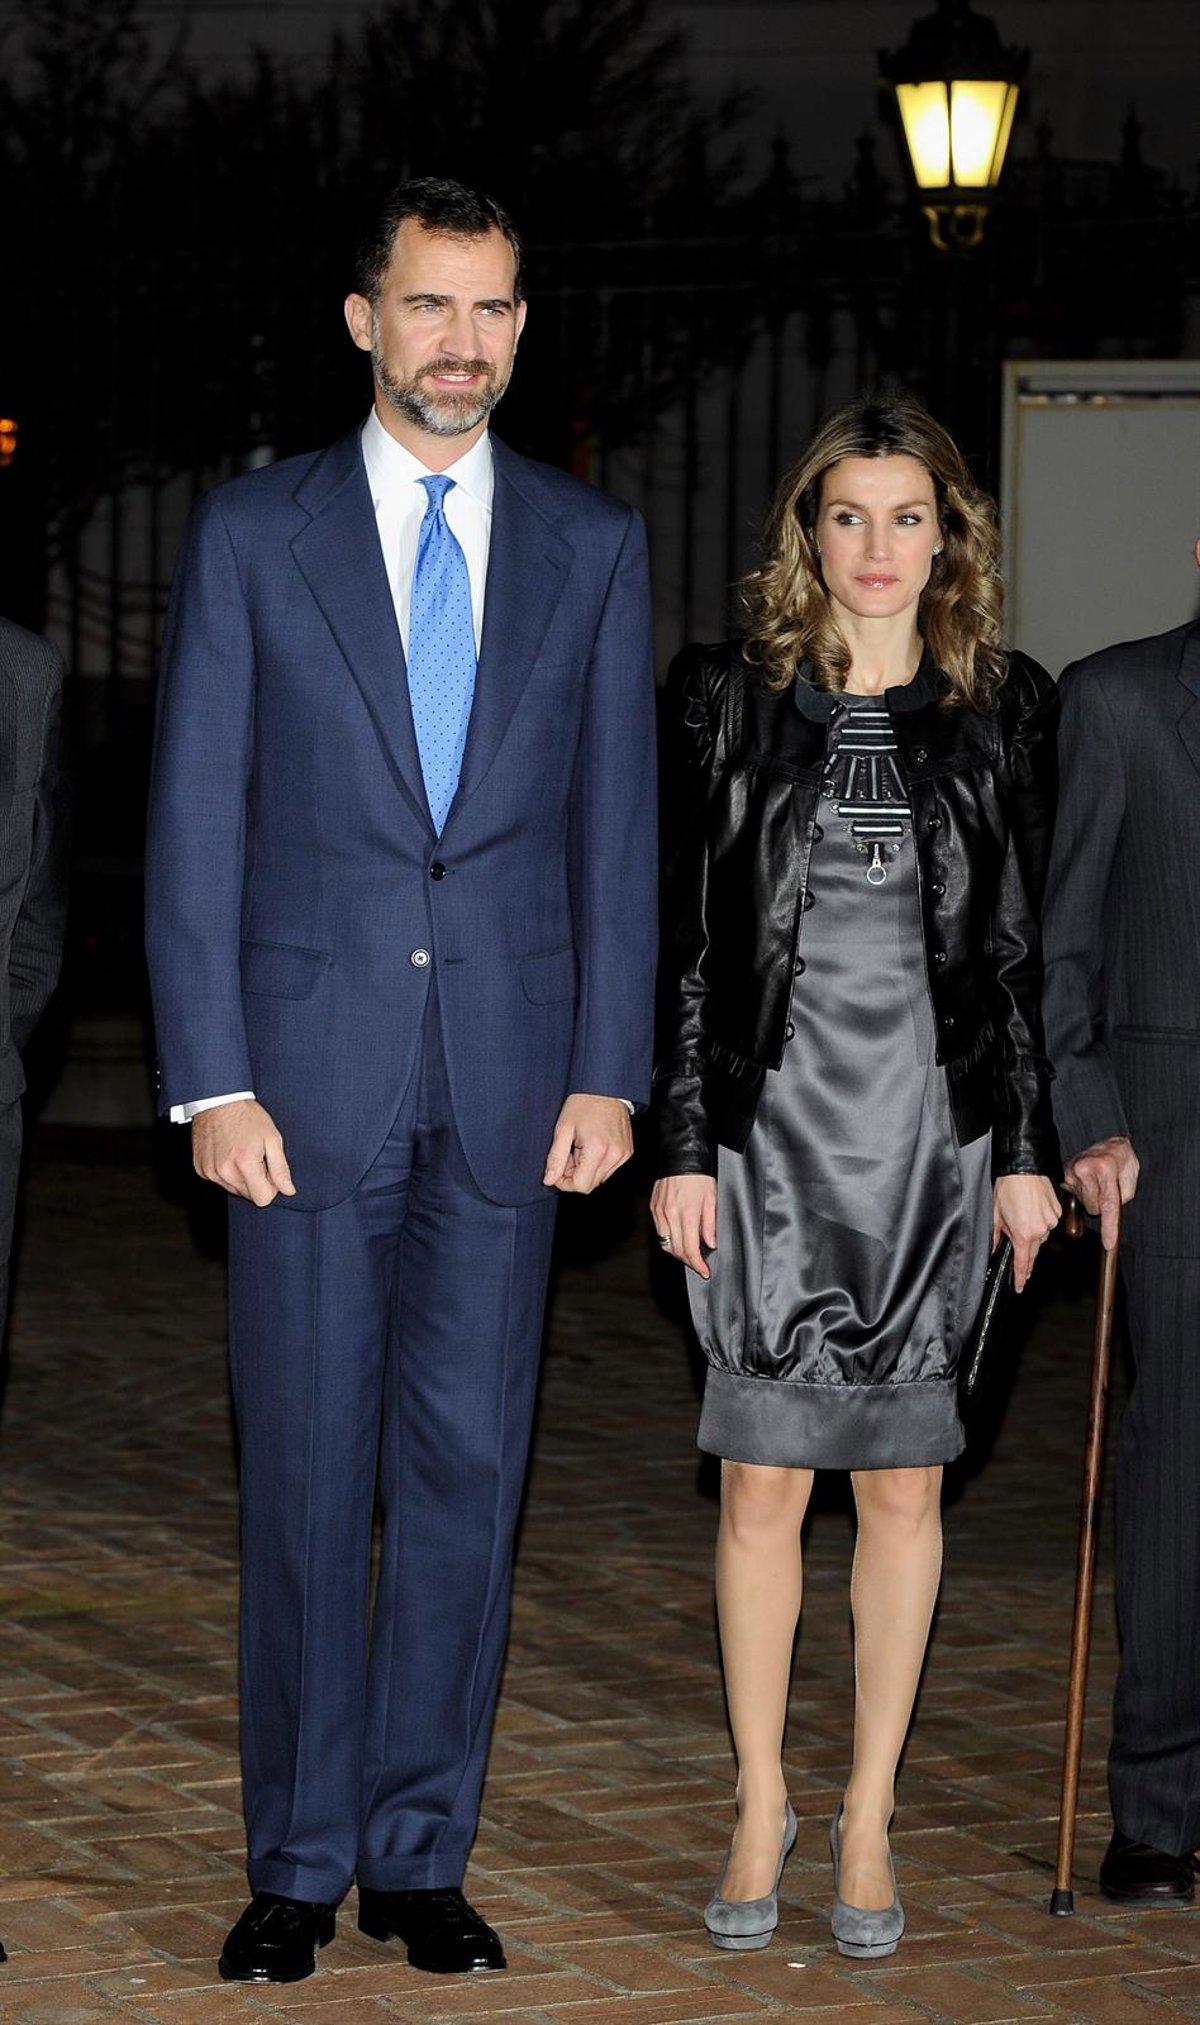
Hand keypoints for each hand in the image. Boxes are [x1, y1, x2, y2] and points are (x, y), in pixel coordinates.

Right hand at [192, 1098, 295, 1206]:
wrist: (218, 1101)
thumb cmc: (247, 1116)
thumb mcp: (272, 1138)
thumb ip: (280, 1168)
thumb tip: (288, 1190)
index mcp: (245, 1165)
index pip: (263, 1199)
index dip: (271, 1187)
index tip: (269, 1170)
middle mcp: (225, 1173)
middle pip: (248, 1195)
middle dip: (256, 1181)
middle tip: (256, 1157)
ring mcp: (210, 1172)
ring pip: (233, 1189)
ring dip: (240, 1177)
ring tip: (241, 1153)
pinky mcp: (200, 1169)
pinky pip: (219, 1181)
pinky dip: (225, 1172)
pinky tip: (228, 1153)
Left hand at [542, 1094, 632, 1193]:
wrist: (605, 1087)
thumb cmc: (584, 1103)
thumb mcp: (563, 1129)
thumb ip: (555, 1158)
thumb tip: (549, 1180)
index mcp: (597, 1150)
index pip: (580, 1186)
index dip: (565, 1182)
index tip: (558, 1169)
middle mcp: (614, 1155)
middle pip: (590, 1185)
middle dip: (575, 1175)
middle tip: (569, 1153)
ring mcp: (623, 1155)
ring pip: (600, 1179)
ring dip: (586, 1169)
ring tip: (581, 1147)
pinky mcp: (627, 1152)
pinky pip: (609, 1169)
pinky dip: (598, 1163)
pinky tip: (592, 1146)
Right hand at [651, 1173, 717, 1277]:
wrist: (681, 1157)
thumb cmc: (699, 1176)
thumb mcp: (712, 1200)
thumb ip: (710, 1225)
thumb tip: (710, 1244)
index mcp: (687, 1215)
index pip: (690, 1250)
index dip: (697, 1264)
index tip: (704, 1271)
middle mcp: (670, 1216)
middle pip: (676, 1250)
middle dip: (688, 1261)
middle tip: (698, 1264)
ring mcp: (659, 1212)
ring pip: (665, 1243)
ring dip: (677, 1252)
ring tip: (689, 1252)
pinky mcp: (653, 1208)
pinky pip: (660, 1231)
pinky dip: (668, 1239)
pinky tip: (678, 1237)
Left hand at [992, 1173, 1061, 1292]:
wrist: (1023, 1169)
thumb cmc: (1008, 1188)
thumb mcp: (995, 1215)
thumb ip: (996, 1236)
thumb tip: (995, 1248)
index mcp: (1023, 1234)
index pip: (1022, 1263)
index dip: (1020, 1277)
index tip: (1019, 1286)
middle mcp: (1040, 1231)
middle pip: (1033, 1251)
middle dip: (1026, 1254)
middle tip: (1020, 1256)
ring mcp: (1051, 1221)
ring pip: (1042, 1235)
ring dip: (1033, 1232)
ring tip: (1022, 1216)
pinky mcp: (1058, 1212)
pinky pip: (1049, 1222)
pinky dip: (1042, 1220)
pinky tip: (1033, 1210)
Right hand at [1064, 1135, 1138, 1251]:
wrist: (1111, 1142)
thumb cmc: (1123, 1160)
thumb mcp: (1131, 1179)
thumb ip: (1122, 1199)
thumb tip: (1108, 1212)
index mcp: (1105, 1169)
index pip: (1107, 1204)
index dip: (1109, 1227)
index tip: (1109, 1244)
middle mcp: (1085, 1169)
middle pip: (1093, 1207)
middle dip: (1101, 1204)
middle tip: (1107, 1188)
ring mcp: (1072, 1171)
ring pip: (1084, 1203)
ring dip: (1092, 1197)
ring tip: (1098, 1182)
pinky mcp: (1064, 1174)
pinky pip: (1074, 1195)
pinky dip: (1083, 1192)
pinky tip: (1087, 1181)